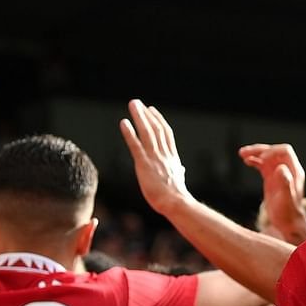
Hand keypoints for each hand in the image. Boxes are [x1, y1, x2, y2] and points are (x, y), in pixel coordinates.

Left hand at [119, 100, 191, 215]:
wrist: (175, 202)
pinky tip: (124, 123)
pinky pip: (135, 145)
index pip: (166, 134)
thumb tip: (181, 169)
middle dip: (146, 114)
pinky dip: (129, 133)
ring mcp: (154, 158)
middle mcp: (164, 154)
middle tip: (138, 103)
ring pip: (147, 132)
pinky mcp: (144, 164)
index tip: (152, 111)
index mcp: (172, 157)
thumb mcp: (179, 180)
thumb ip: (179, 171)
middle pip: (156, 128)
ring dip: (139, 117)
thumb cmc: (176, 196)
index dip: (158, 120)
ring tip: (132, 105)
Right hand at [239, 143, 305, 243]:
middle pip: (273, 151)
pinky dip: (254, 161)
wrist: (288, 223)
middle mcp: (287, 170)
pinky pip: (262, 164)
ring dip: (255, 153)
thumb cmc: (287, 213)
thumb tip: (280, 168)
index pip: (284, 151)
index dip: (272, 151)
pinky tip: (246, 161)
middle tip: (245, 152)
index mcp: (294, 171)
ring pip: (266, 157)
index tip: (261, 158)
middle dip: (260, 150)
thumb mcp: (285, 199)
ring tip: (242, 154)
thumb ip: (285, 183)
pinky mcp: (271, 179)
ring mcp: (279, 173)